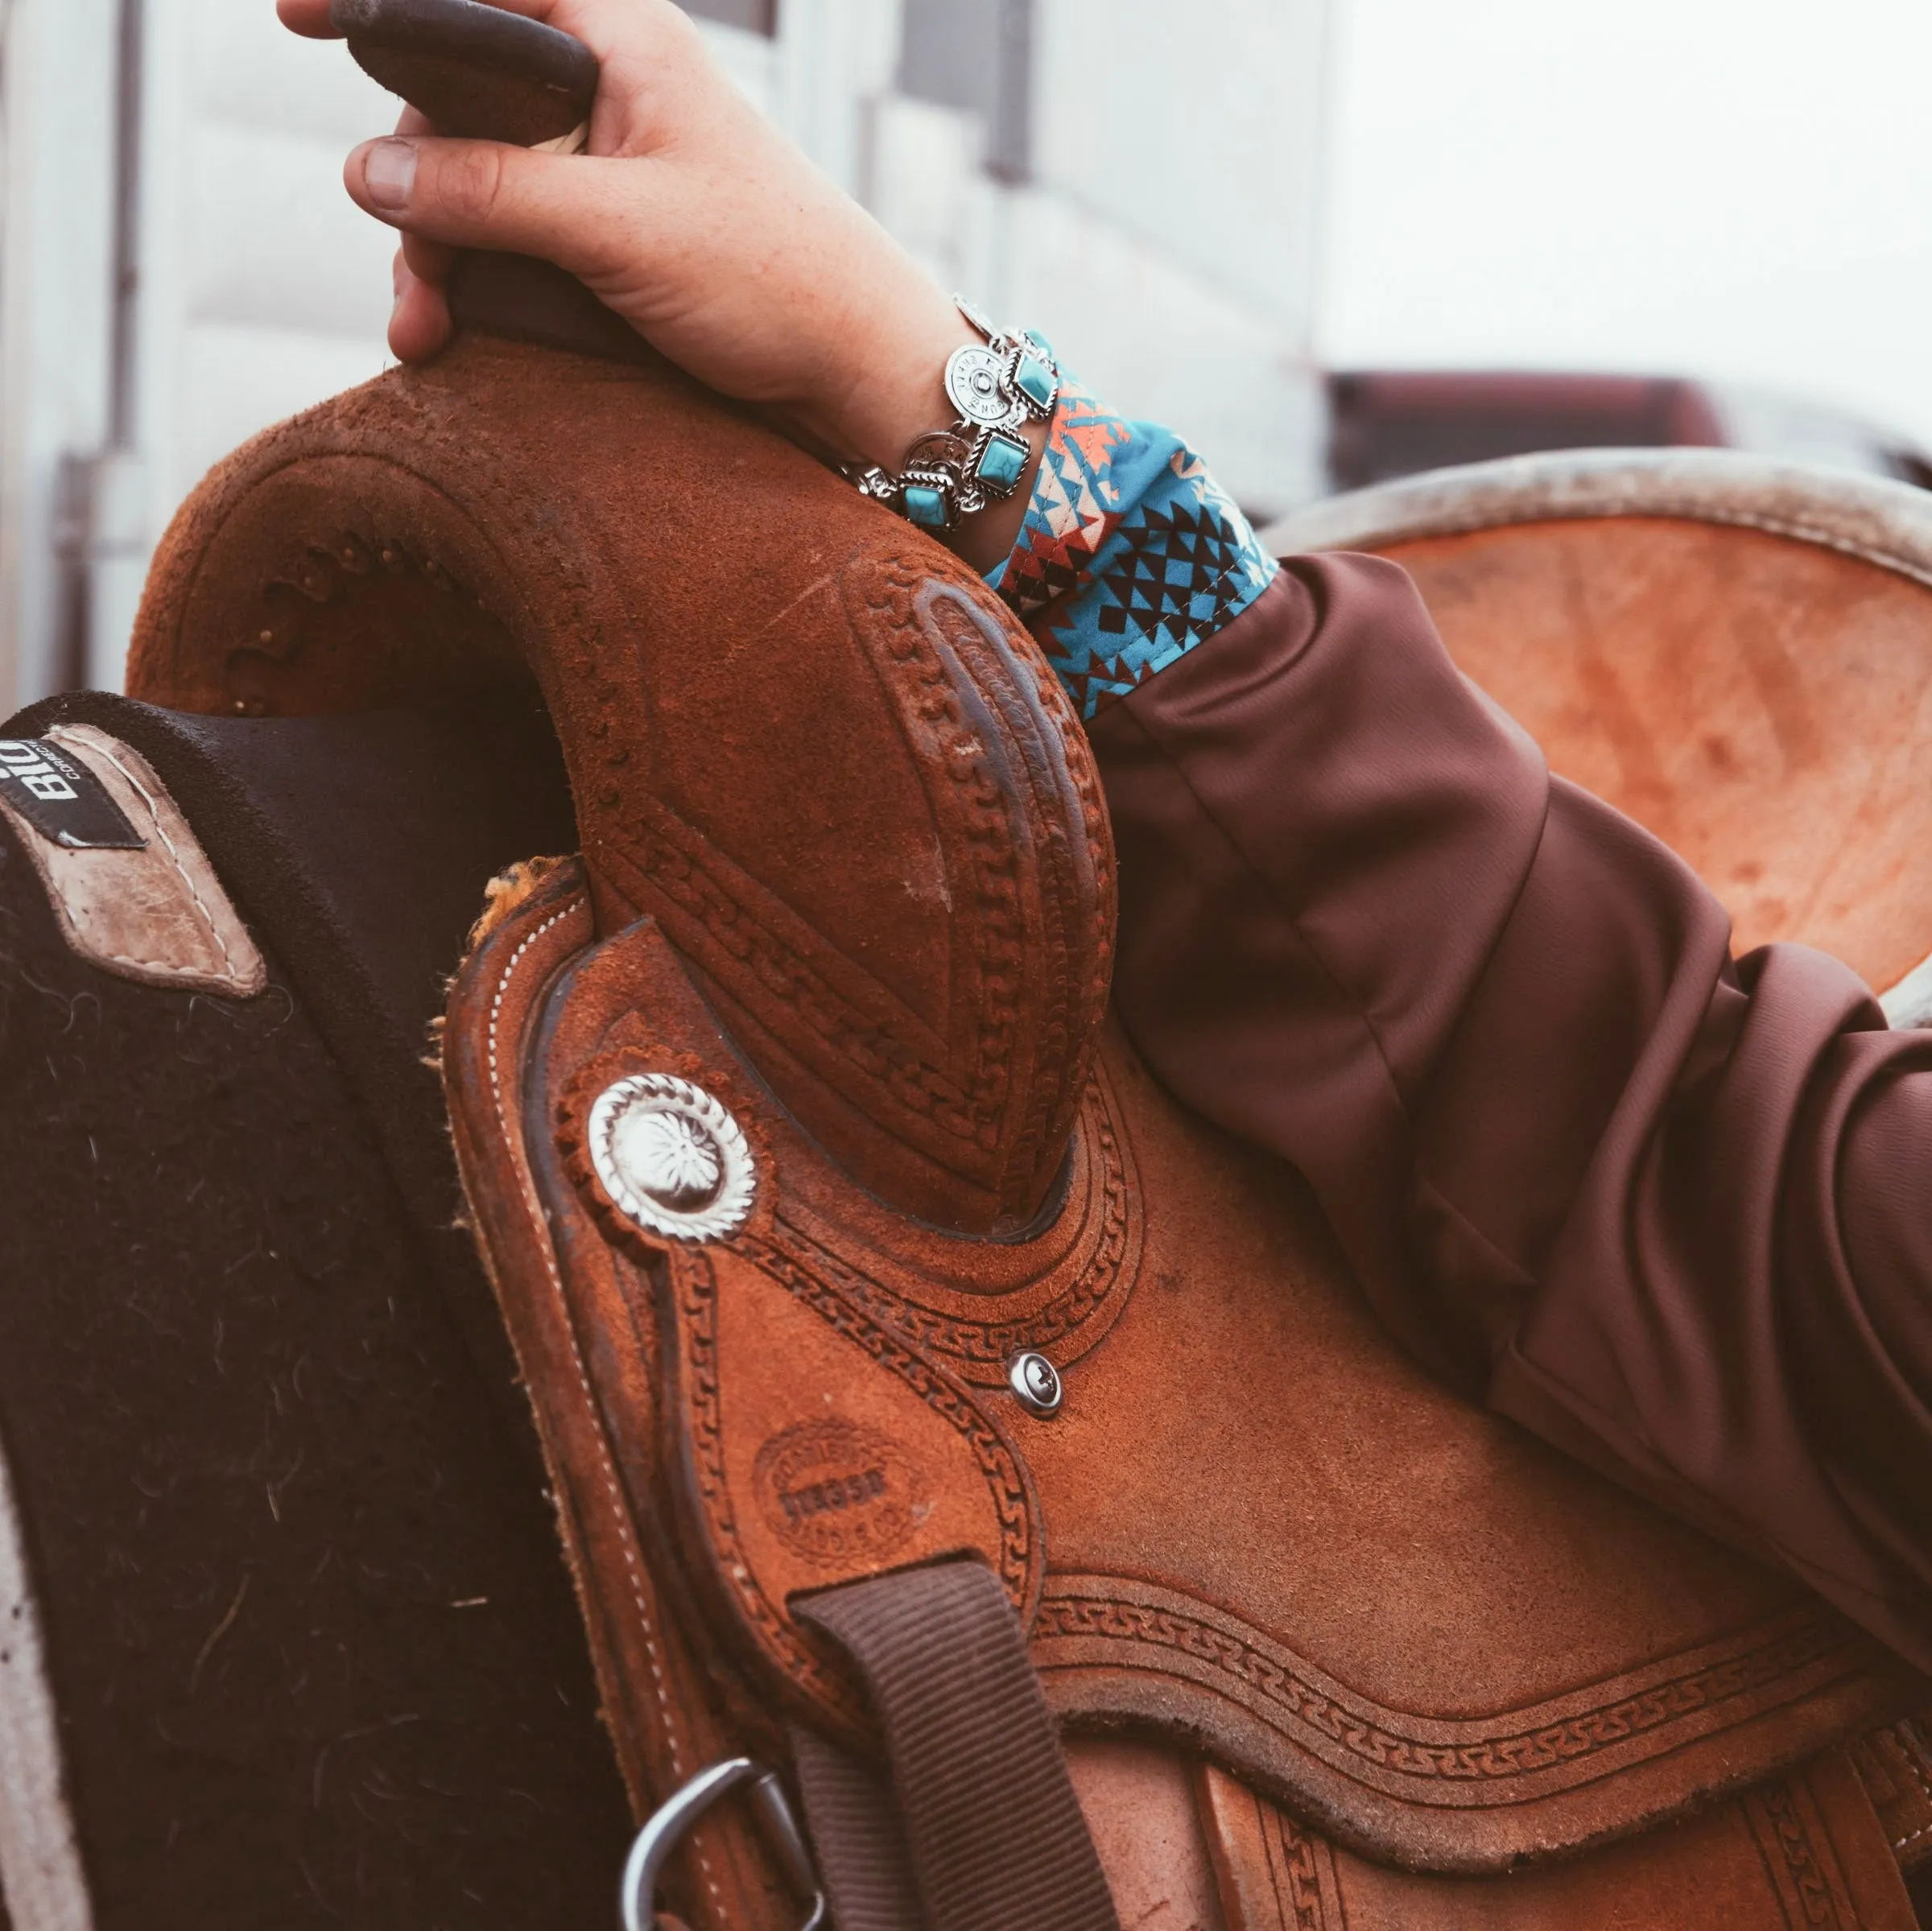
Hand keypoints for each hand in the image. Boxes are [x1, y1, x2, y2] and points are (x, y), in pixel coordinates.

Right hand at [275, 0, 1040, 566]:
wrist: (859, 372)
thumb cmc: (775, 278)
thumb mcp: (620, 231)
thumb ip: (492, 192)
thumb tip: (368, 173)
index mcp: (617, 42)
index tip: (294, 12)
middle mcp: (603, 91)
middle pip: (454, 101)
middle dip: (414, 185)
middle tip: (417, 276)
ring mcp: (601, 167)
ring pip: (472, 181)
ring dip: (433, 253)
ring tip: (427, 332)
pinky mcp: (605, 237)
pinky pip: (509, 238)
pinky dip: (472, 282)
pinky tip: (447, 334)